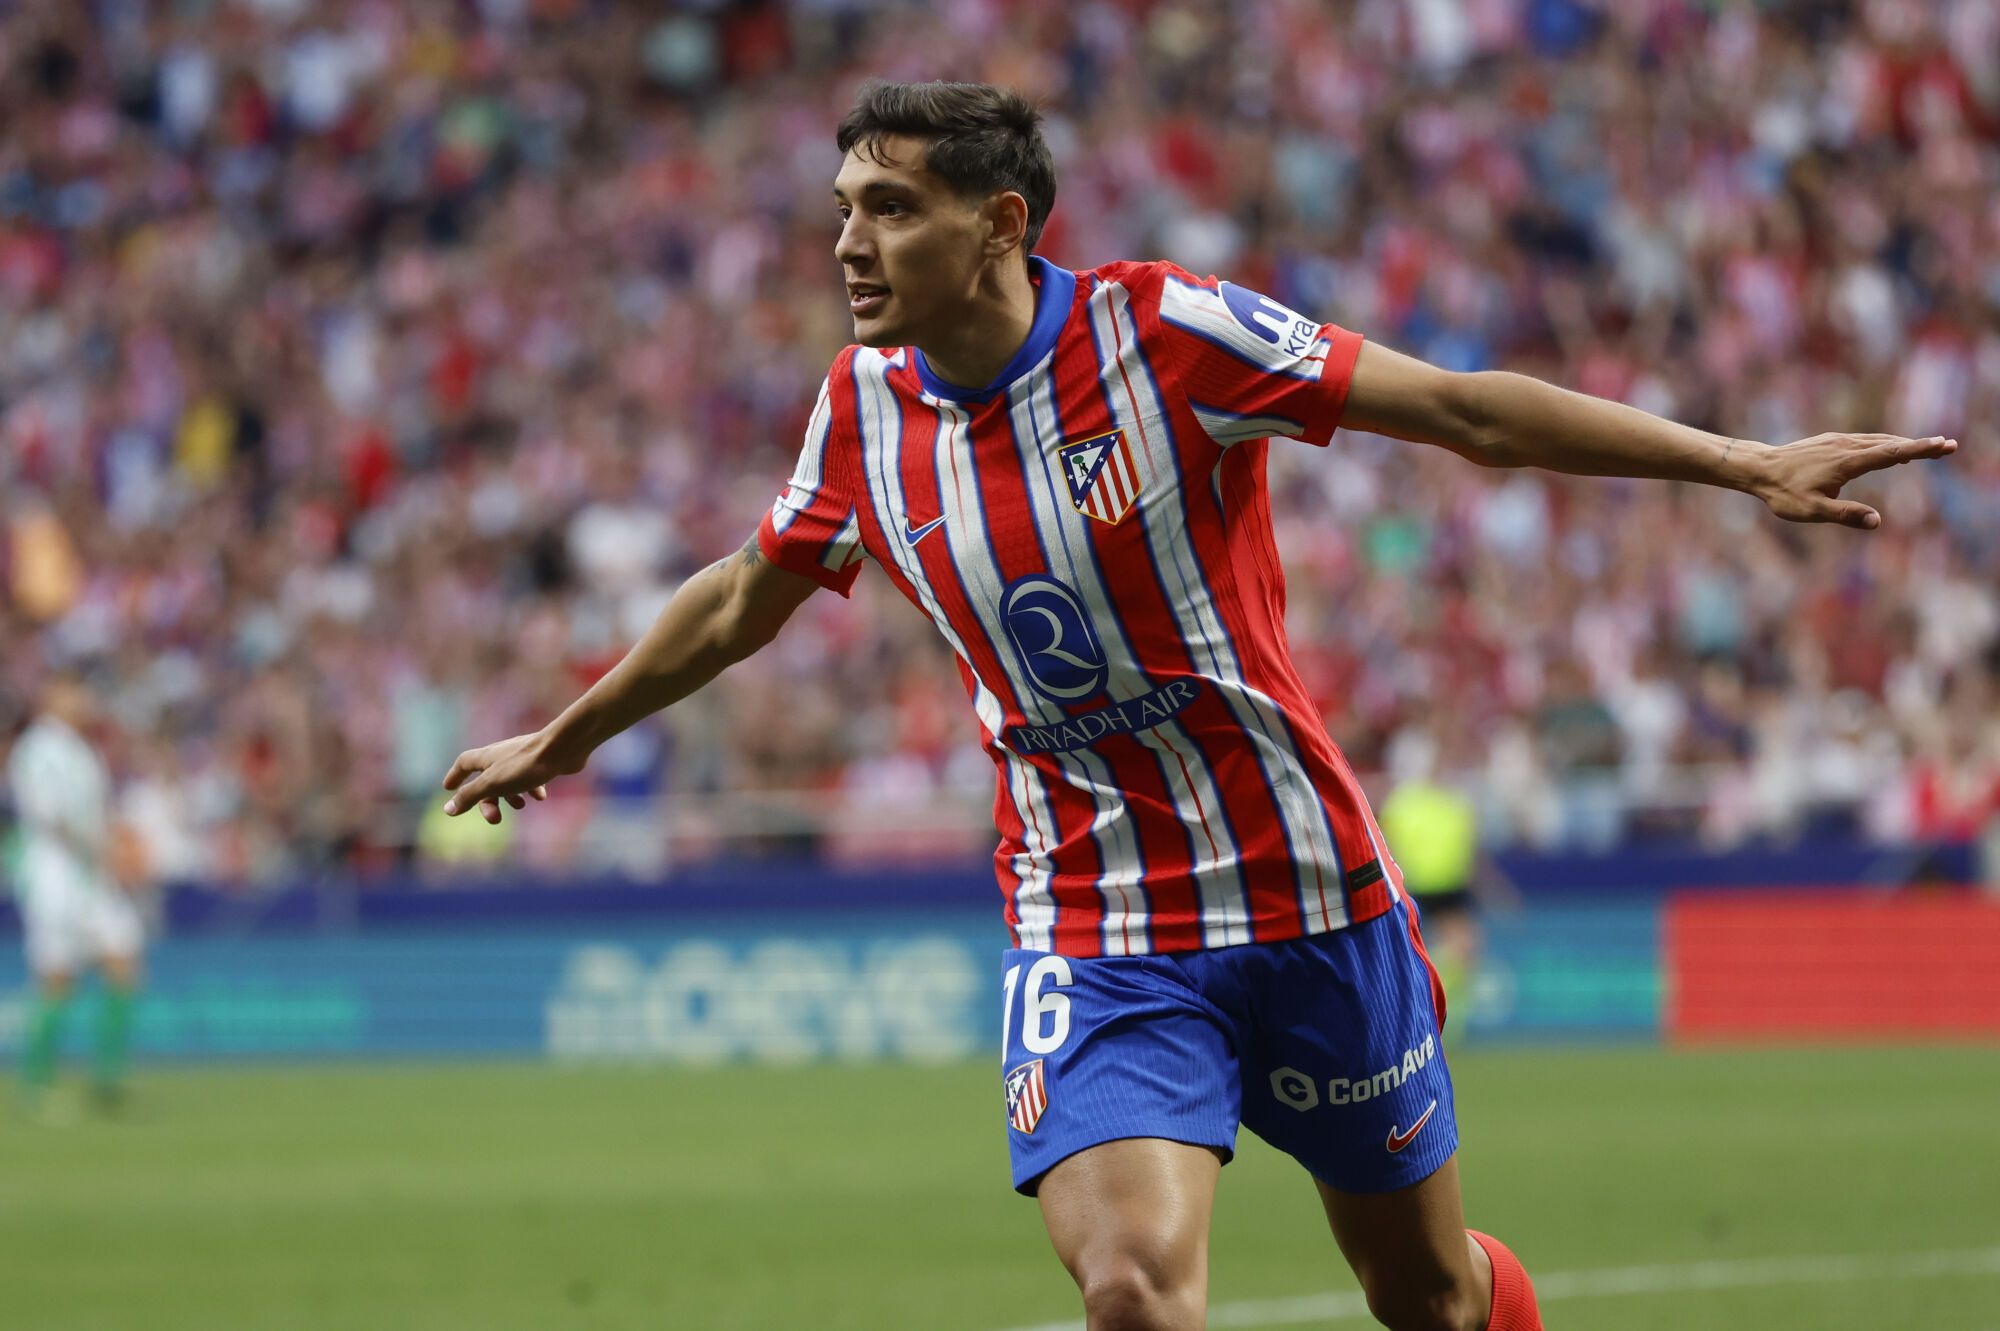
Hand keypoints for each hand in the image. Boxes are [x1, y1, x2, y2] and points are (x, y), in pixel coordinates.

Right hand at [441, 731, 566, 823]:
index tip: (448, 788)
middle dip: (489, 801)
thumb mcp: (492, 784)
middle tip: (495, 820)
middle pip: (487, 779)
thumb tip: (447, 810)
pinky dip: (532, 788)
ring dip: (511, 796)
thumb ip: (470, 796)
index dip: (455, 776)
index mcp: (487, 756)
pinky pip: (531, 776)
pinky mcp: (542, 760)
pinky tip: (541, 797)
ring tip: (521, 806)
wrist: (563, 748)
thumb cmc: (525, 766)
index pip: (464, 763)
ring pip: (510, 779)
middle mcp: (502, 754)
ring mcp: (523, 756)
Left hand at [1749, 433, 1956, 528]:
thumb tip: (1876, 521)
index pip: (1891, 454)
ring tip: (1929, 447)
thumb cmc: (1783, 493)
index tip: (1943, 445)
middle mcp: (1846, 446)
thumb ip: (1845, 514)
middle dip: (1920, 445)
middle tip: (1949, 447)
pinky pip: (1865, 440)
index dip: (1919, 450)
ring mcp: (1837, 440)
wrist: (1758, 469)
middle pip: (1891, 443)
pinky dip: (1885, 444)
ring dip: (1904, 443)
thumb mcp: (1812, 511)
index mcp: (1846, 462)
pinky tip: (1892, 449)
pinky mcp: (1830, 441)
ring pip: (1878, 440)